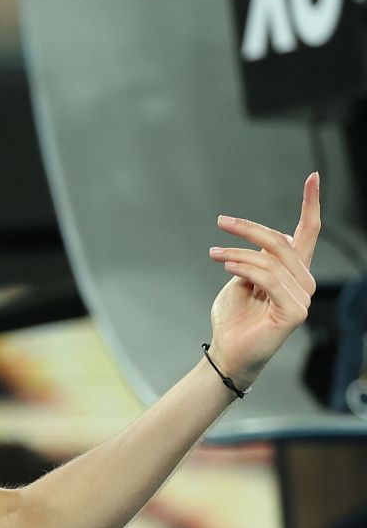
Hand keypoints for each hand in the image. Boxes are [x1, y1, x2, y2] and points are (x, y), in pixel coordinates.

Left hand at [207, 172, 319, 390]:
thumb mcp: (239, 279)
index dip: (311, 203)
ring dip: (238, 252)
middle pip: (282, 241)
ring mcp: (302, 296)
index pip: (308, 232)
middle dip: (249, 228)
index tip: (312, 176)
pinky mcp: (295, 311)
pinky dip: (246, 268)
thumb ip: (252, 260)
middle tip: (221, 221)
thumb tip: (254, 244)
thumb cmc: (233, 318)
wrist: (227, 351)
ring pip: (271, 259)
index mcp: (292, 270)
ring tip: (214, 253)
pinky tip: (227, 265)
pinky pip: (269, 279)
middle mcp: (303, 280)